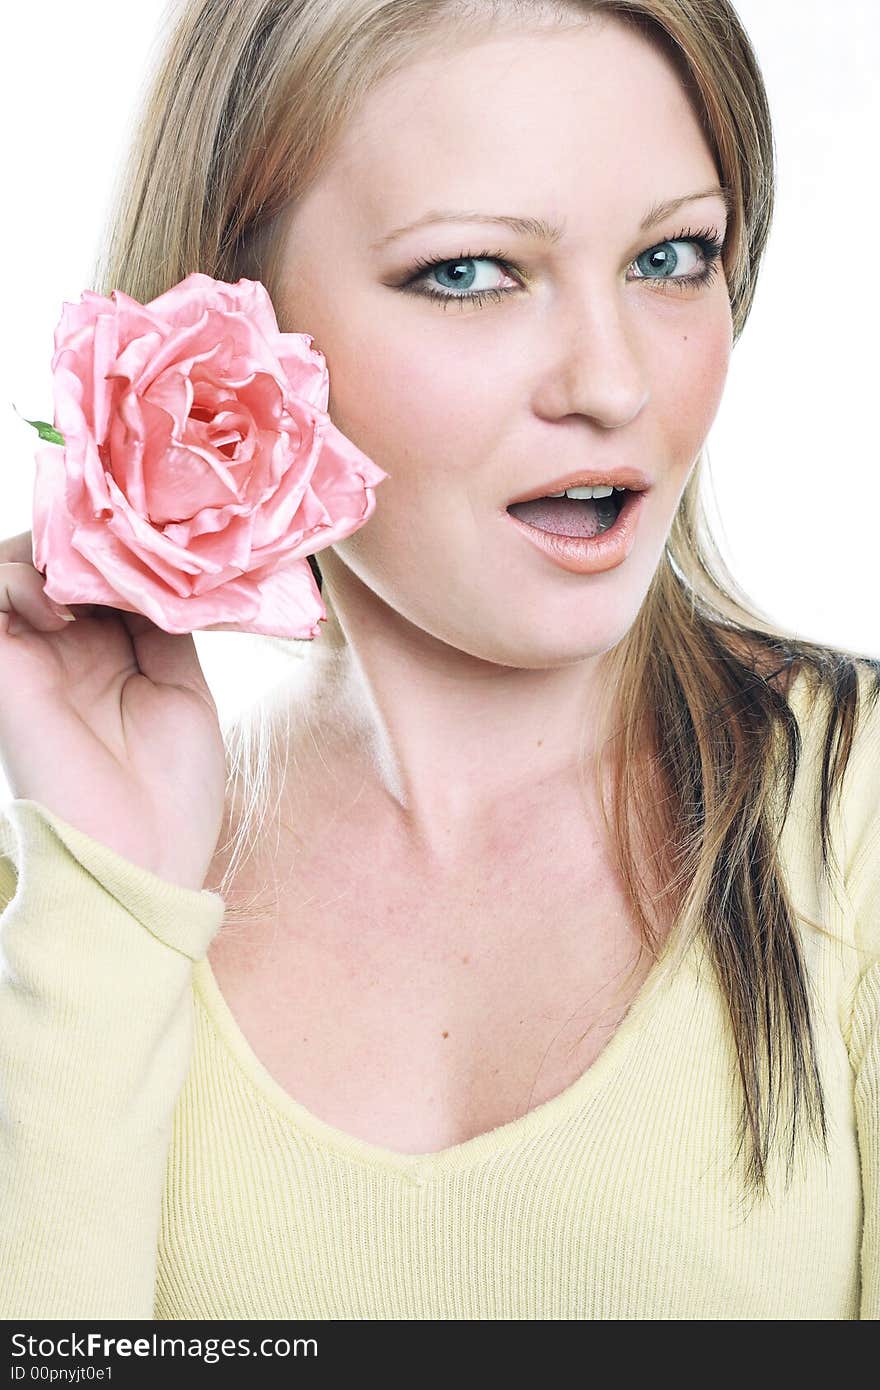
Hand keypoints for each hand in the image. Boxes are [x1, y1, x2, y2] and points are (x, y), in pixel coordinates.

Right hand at [0, 531, 227, 890]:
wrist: (142, 859)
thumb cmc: (173, 792)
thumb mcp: (184, 690)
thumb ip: (163, 625)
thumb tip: (158, 569)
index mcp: (112, 655)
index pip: (102, 575)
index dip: (122, 545)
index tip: (155, 532)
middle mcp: (68, 649)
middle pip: (58, 561)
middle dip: (87, 537)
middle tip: (119, 539)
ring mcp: (34, 657)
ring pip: (16, 568)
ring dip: (53, 553)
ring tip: (89, 578)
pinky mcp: (5, 670)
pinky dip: (19, 579)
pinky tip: (60, 605)